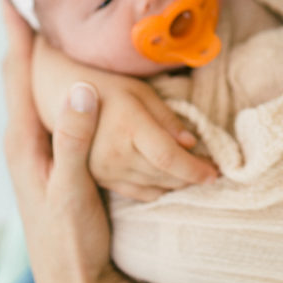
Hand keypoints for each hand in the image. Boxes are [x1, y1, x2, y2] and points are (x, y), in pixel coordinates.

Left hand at [2, 1, 120, 282]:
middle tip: (24, 3)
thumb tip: (83, 89)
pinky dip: (47, 84)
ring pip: (29, 92)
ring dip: (32, 59)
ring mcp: (34, 151)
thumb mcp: (73, 191)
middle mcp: (24, 141)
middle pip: (18, 78)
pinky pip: (44, 108)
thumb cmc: (70, 241)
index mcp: (25, 142)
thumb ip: (77, 141)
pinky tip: (63, 82)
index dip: (18, 36)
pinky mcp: (49, 159)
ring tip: (40, 30)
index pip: (19, 76)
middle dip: (21, 39)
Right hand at [86, 71, 217, 199]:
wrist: (68, 100)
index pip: (168, 157)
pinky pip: (139, 192)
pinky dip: (160, 188)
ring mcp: (106, 171)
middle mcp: (115, 154)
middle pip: (164, 175)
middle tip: (212, 170)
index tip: (214, 172)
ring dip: (178, 183)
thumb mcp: (143, 93)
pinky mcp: (102, 180)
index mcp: (128, 127)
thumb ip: (167, 119)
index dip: (194, 169)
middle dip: (192, 176)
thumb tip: (191, 144)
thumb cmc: (112, 90)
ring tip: (194, 173)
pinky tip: (171, 179)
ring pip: (154, 186)